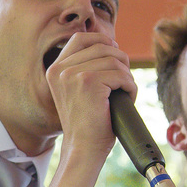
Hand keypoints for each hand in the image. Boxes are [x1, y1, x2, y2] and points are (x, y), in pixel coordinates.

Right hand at [46, 33, 134, 158]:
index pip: (81, 38)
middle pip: (102, 46)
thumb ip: (85, 67)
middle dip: (120, 60)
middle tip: (124, 81)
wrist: (83, 148)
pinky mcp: (88, 82)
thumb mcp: (77, 90)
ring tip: (125, 93)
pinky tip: (128, 99)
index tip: (115, 53)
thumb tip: (112, 45)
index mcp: (54, 70)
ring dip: (127, 76)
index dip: (102, 40)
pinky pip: (121, 75)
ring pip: (114, 60)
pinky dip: (131, 87)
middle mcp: (60, 69)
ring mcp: (72, 74)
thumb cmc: (86, 123)